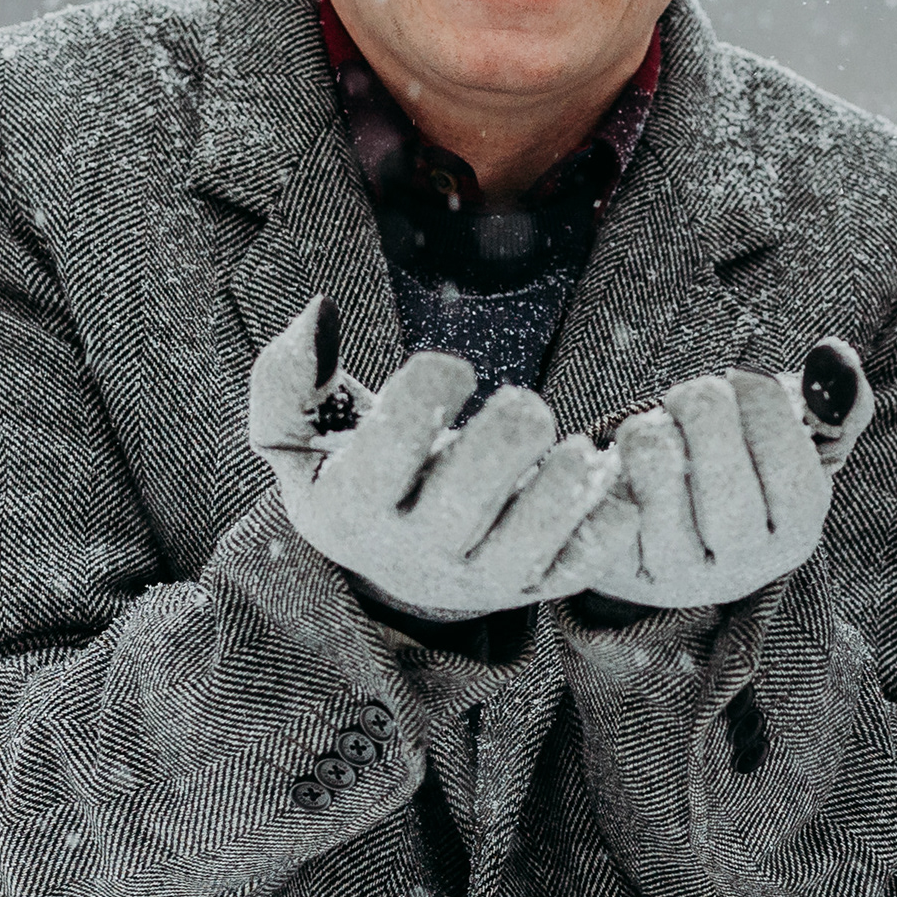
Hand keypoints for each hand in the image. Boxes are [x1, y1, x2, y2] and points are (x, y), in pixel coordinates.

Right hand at [244, 295, 611, 617]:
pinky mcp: (530, 584)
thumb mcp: (294, 437)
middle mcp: (414, 550)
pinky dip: (603, 532)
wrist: (386, 567)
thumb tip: (320, 312)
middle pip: (457, 508)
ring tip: (576, 450)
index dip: (419, 408)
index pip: (380, 460)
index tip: (453, 363)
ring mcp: (476, 575)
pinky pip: (573, 569)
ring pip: (522, 547)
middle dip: (497, 451)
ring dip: (557, 496)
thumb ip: (287, 376)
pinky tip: (609, 482)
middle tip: (525, 403)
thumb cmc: (345, 472)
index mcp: (351, 506)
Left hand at [552, 340, 871, 608]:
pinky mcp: (617, 569)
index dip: (761, 402)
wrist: (676, 547)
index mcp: (795, 533)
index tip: (742, 379)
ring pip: (654, 488)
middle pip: (721, 480)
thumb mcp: (802, 448)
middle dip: (700, 410)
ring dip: (648, 433)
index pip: (788, 464)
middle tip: (690, 395)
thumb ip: (838, 401)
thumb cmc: (746, 477)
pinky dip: (602, 464)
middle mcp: (740, 565)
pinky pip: (602, 505)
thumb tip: (834, 354)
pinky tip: (610, 456)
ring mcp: (675, 574)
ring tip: (653, 427)